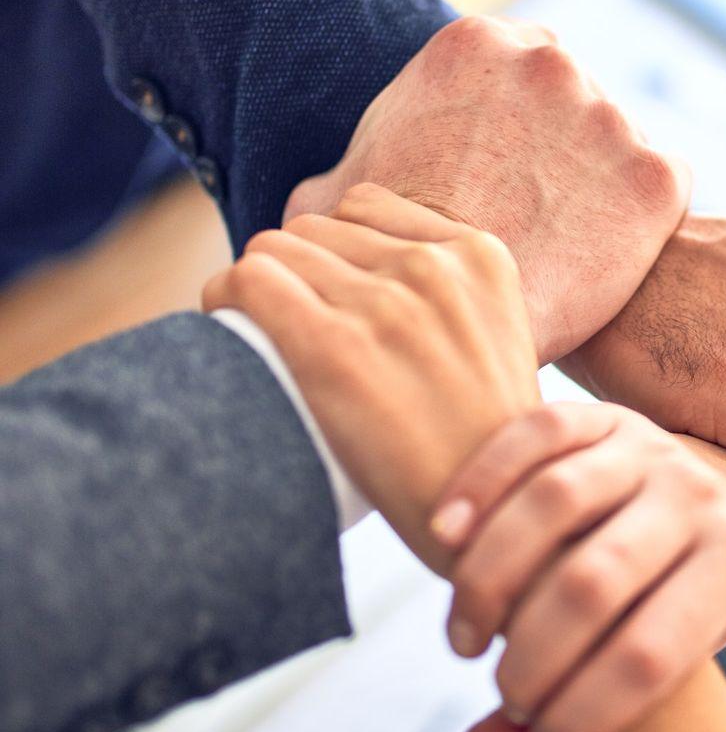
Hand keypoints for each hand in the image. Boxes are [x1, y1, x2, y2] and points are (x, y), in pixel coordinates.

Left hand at [202, 184, 539, 565]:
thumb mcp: (497, 343)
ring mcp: (384, 304)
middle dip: (295, 272)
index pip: (367, 206)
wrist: (487, 524)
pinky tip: (228, 330)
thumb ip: (446, 298)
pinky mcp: (332, 346)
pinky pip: (246, 281)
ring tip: (258, 336)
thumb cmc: (482, 451)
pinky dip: (224, 300)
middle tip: (288, 328)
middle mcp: (434, 268)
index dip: (336, 251)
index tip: (327, 296)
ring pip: (274, 249)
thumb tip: (363, 280)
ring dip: (256, 287)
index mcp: (481, 258)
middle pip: (315, 229)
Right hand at [283, 17, 690, 362]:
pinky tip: (603, 258)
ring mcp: (609, 115)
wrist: (446, 324)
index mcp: (472, 44)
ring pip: (617, 143)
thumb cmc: (380, 261)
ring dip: (600, 181)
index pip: (513, 65)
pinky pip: (662, 190)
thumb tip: (322, 192)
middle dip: (558, 143)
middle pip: (571, 94)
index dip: (508, 121)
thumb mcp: (331, 199)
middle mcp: (549, 62)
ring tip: (563, 241)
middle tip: (532, 207)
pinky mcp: (656, 176)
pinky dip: (643, 221)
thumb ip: (345, 170)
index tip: (499, 167)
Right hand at [429, 401, 725, 731]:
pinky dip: (480, 484)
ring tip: (464, 639)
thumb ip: (584, 702)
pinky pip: (534, 435)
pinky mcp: (605, 414)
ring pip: (554, 503)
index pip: (651, 656)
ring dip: (490, 580)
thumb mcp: (672, 652)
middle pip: (594, 582)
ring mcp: (651, 447)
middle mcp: (700, 498)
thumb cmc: (686, 597)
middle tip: (502, 689)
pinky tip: (442, 538)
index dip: (588, 714)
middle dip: (533, 655)